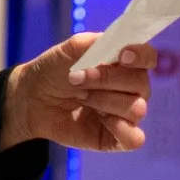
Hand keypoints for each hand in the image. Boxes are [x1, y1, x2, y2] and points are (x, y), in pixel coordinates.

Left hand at [2, 33, 156, 151]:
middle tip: (76, 78)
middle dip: (107, 79)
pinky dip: (120, 128)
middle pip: (141, 84)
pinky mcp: (117, 138)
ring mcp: (125, 114)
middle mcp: (130, 89)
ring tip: (81, 97)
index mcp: (124, 64)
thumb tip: (117, 41)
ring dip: (104, 101)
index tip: (122, 55)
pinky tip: (99, 119)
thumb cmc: (53, 71)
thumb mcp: (68, 50)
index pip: (147, 58)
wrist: (32, 99)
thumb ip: (93, 43)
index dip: (140, 56)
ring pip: (137, 109)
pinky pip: (135, 138)